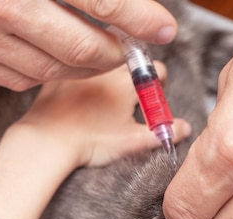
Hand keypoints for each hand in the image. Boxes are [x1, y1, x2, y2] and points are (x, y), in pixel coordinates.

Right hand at [0, 0, 176, 90]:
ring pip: (56, 71)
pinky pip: (23, 79)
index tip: (164, 28)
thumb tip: (115, 3)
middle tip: (131, 45)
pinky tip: (55, 54)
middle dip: (117, 53)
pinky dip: (49, 70)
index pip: (98, 2)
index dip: (138, 18)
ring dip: (86, 66)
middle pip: (83, 50)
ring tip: (98, 50)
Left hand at [9, 62, 189, 169]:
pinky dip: (82, 78)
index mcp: (128, 80)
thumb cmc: (91, 142)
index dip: (159, 85)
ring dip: (109, 73)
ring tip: (106, 98)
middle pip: (131, 60)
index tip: (153, 97)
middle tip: (131, 97)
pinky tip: (79, 98)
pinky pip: (76, 69)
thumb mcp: (133, 141)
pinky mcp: (57, 76)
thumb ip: (163, 133)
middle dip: (136, 75)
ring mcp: (80, 69)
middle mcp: (105, 68)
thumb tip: (184, 128)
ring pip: (102, 62)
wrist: (47, 143)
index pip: (157, 70)